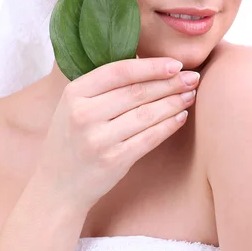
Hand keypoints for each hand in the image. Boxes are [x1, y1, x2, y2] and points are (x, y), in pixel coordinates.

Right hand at [33, 57, 199, 212]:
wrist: (58, 187)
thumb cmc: (72, 140)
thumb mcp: (73, 106)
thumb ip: (101, 87)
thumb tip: (148, 65)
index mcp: (74, 93)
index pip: (119, 71)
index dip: (151, 66)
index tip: (176, 63)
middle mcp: (83, 114)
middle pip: (137, 92)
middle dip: (170, 83)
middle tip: (192, 77)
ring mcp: (98, 139)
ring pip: (147, 114)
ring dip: (174, 102)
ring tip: (190, 95)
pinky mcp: (113, 160)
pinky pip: (149, 138)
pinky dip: (168, 125)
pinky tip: (181, 117)